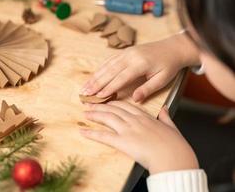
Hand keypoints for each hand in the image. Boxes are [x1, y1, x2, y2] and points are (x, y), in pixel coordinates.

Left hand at [80, 102, 198, 173]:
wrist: (174, 158)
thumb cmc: (176, 147)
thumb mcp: (172, 128)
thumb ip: (166, 117)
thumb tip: (164, 110)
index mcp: (146, 117)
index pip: (127, 106)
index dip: (115, 103)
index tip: (108, 100)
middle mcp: (135, 121)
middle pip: (114, 109)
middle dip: (101, 106)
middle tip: (91, 104)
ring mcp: (128, 130)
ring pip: (107, 118)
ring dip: (94, 115)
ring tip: (85, 113)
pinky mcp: (123, 142)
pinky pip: (104, 136)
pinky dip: (92, 133)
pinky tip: (83, 131)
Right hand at [81, 33, 199, 101]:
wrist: (173, 47)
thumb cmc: (169, 66)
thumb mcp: (162, 79)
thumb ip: (147, 89)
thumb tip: (134, 99)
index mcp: (140, 64)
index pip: (121, 78)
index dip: (108, 88)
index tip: (98, 97)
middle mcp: (130, 57)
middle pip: (109, 71)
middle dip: (96, 83)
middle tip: (85, 93)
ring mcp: (126, 53)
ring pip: (106, 66)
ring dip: (94, 77)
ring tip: (84, 87)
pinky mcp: (125, 51)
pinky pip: (109, 60)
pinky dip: (100, 69)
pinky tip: (93, 76)